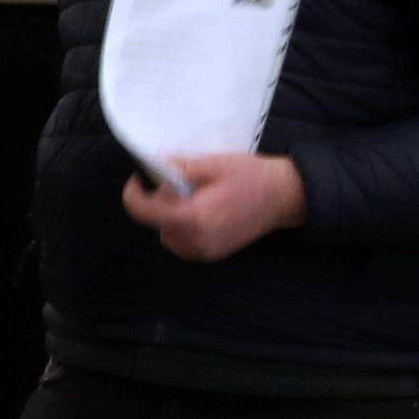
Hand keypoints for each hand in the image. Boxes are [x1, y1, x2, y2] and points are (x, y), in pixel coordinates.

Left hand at [121, 152, 307, 260]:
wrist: (285, 197)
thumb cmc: (251, 177)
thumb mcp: (213, 164)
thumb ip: (179, 168)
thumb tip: (154, 166)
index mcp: (193, 218)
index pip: (144, 212)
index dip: (133, 195)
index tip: (137, 179)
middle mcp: (195, 241)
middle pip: (157, 223)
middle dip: (159, 202)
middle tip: (176, 182)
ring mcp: (204, 252)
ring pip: (168, 235)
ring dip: (171, 216)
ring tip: (192, 197)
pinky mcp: (213, 255)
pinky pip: (183, 243)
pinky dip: (183, 228)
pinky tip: (201, 211)